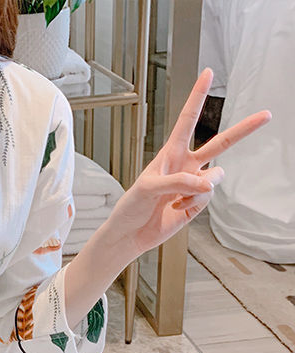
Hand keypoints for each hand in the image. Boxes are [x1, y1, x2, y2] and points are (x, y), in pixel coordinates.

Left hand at [103, 68, 271, 259]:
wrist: (130, 234)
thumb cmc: (131, 207)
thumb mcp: (148, 188)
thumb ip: (178, 182)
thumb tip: (207, 184)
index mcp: (170, 153)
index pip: (187, 120)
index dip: (197, 96)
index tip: (208, 73)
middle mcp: (186, 165)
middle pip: (221, 143)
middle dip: (244, 129)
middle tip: (267, 114)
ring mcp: (193, 184)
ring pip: (215, 177)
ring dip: (199, 188)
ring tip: (177, 198)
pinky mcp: (197, 203)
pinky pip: (207, 197)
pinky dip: (193, 203)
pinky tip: (177, 208)